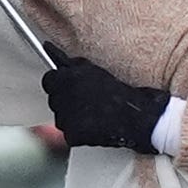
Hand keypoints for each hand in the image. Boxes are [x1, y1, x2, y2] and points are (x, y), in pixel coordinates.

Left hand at [41, 52, 170, 152]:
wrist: (139, 117)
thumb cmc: (122, 93)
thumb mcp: (95, 71)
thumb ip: (72, 64)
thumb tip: (50, 51)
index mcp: (68, 78)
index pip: (48, 80)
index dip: (60, 83)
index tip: (70, 86)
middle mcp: (63, 97)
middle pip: (54, 99)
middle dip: (66, 100)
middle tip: (88, 101)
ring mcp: (66, 118)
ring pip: (60, 118)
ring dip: (72, 117)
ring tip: (94, 114)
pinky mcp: (73, 135)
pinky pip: (69, 134)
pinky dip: (80, 132)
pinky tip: (95, 126)